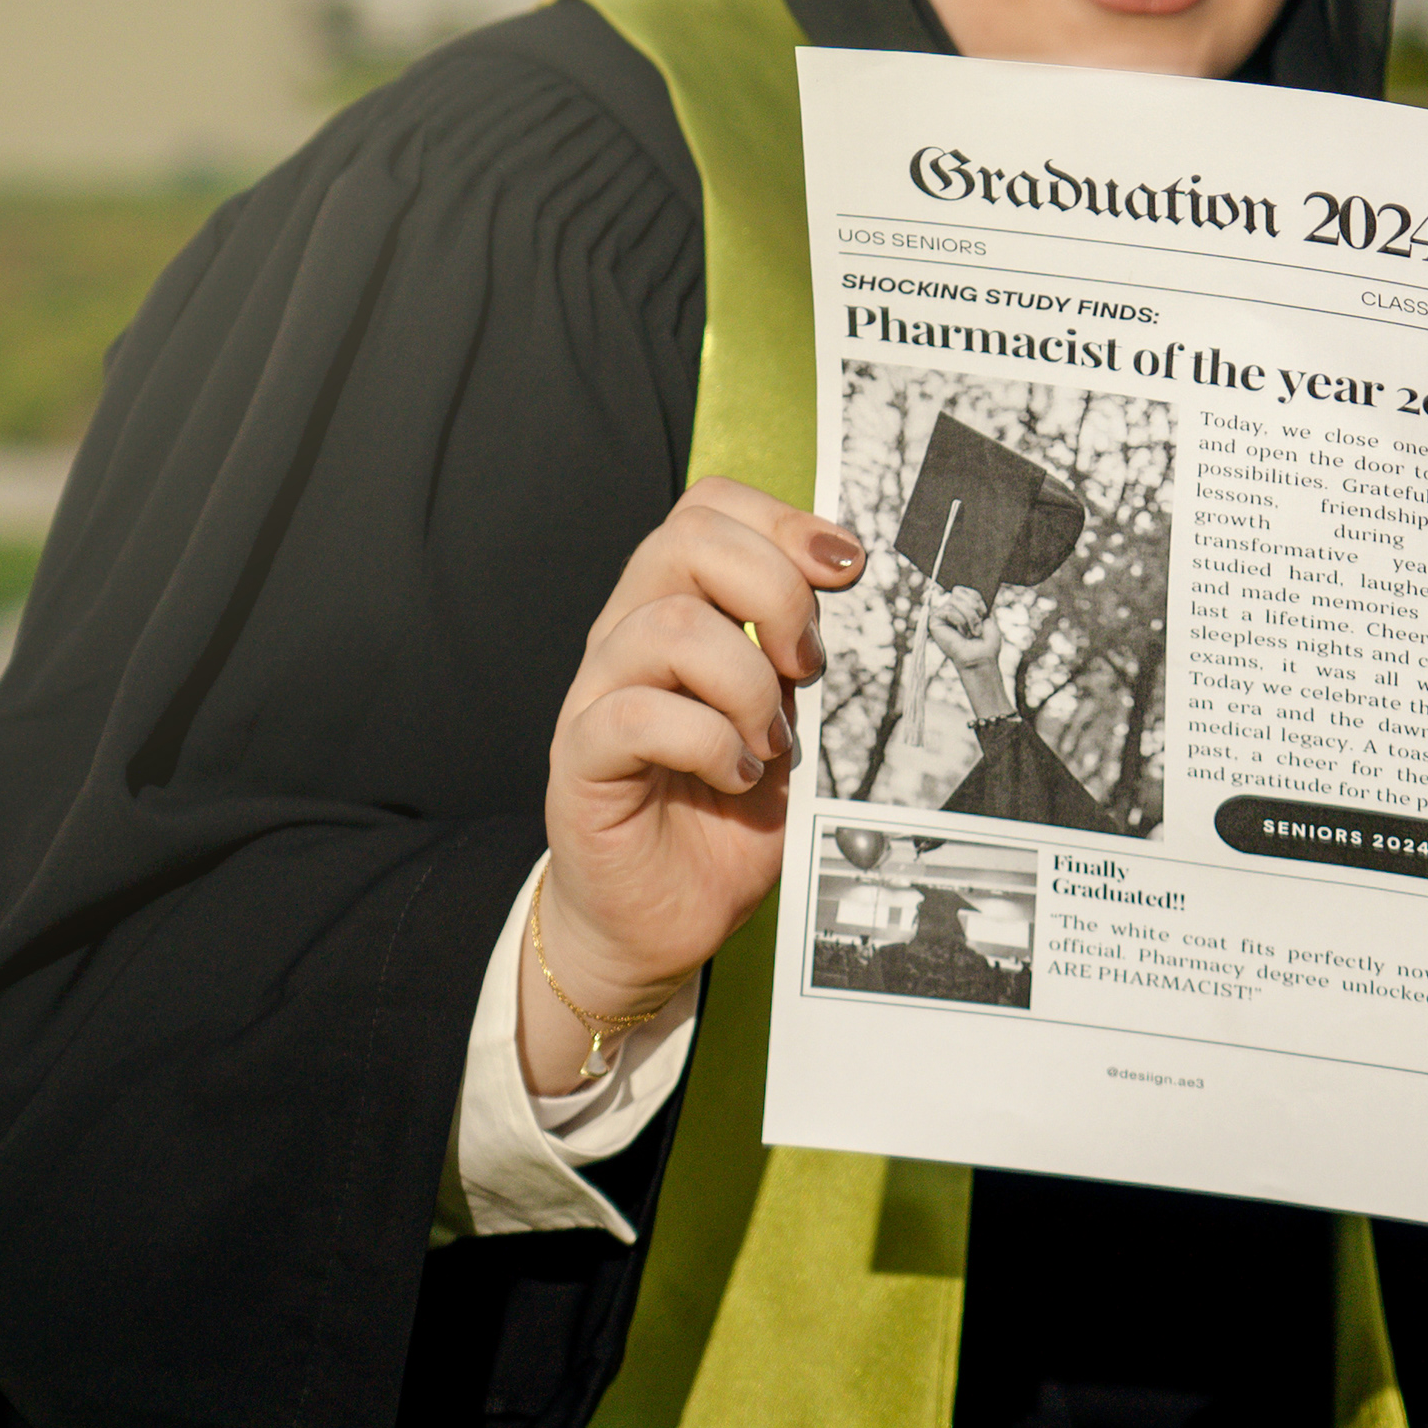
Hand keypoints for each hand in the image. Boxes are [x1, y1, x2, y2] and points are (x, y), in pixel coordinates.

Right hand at [533, 478, 862, 1091]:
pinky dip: (708, 742)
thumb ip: (796, 651)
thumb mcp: (783, 717)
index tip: (847, 569)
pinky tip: (737, 777)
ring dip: (747, 685)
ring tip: (771, 744)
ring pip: (668, 625)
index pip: (707, 509)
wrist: (662, 918)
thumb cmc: (720, 817)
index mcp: (677, 610)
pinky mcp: (581, 760)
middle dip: (774, 591)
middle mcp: (628, 638)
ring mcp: (597, 694)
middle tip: (808, 666)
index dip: (781, 520)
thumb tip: (846, 578)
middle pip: (684, 542)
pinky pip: (634, 714)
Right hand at [926, 582, 1003, 674]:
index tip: (984, 614)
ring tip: (972, 632)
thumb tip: (966, 589)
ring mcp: (941, 616)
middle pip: (958, 591)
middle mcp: (949, 610)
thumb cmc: (985, 642)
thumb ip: (976, 601)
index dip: (976, 599)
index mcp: (961, 607)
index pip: (964, 589)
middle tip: (977, 626)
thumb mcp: (987, 616)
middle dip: (973, 607)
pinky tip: (961, 633)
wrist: (981, 657)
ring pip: (955, 599)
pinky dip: (960, 620)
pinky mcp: (933, 622)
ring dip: (970, 617)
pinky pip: (948, 609)